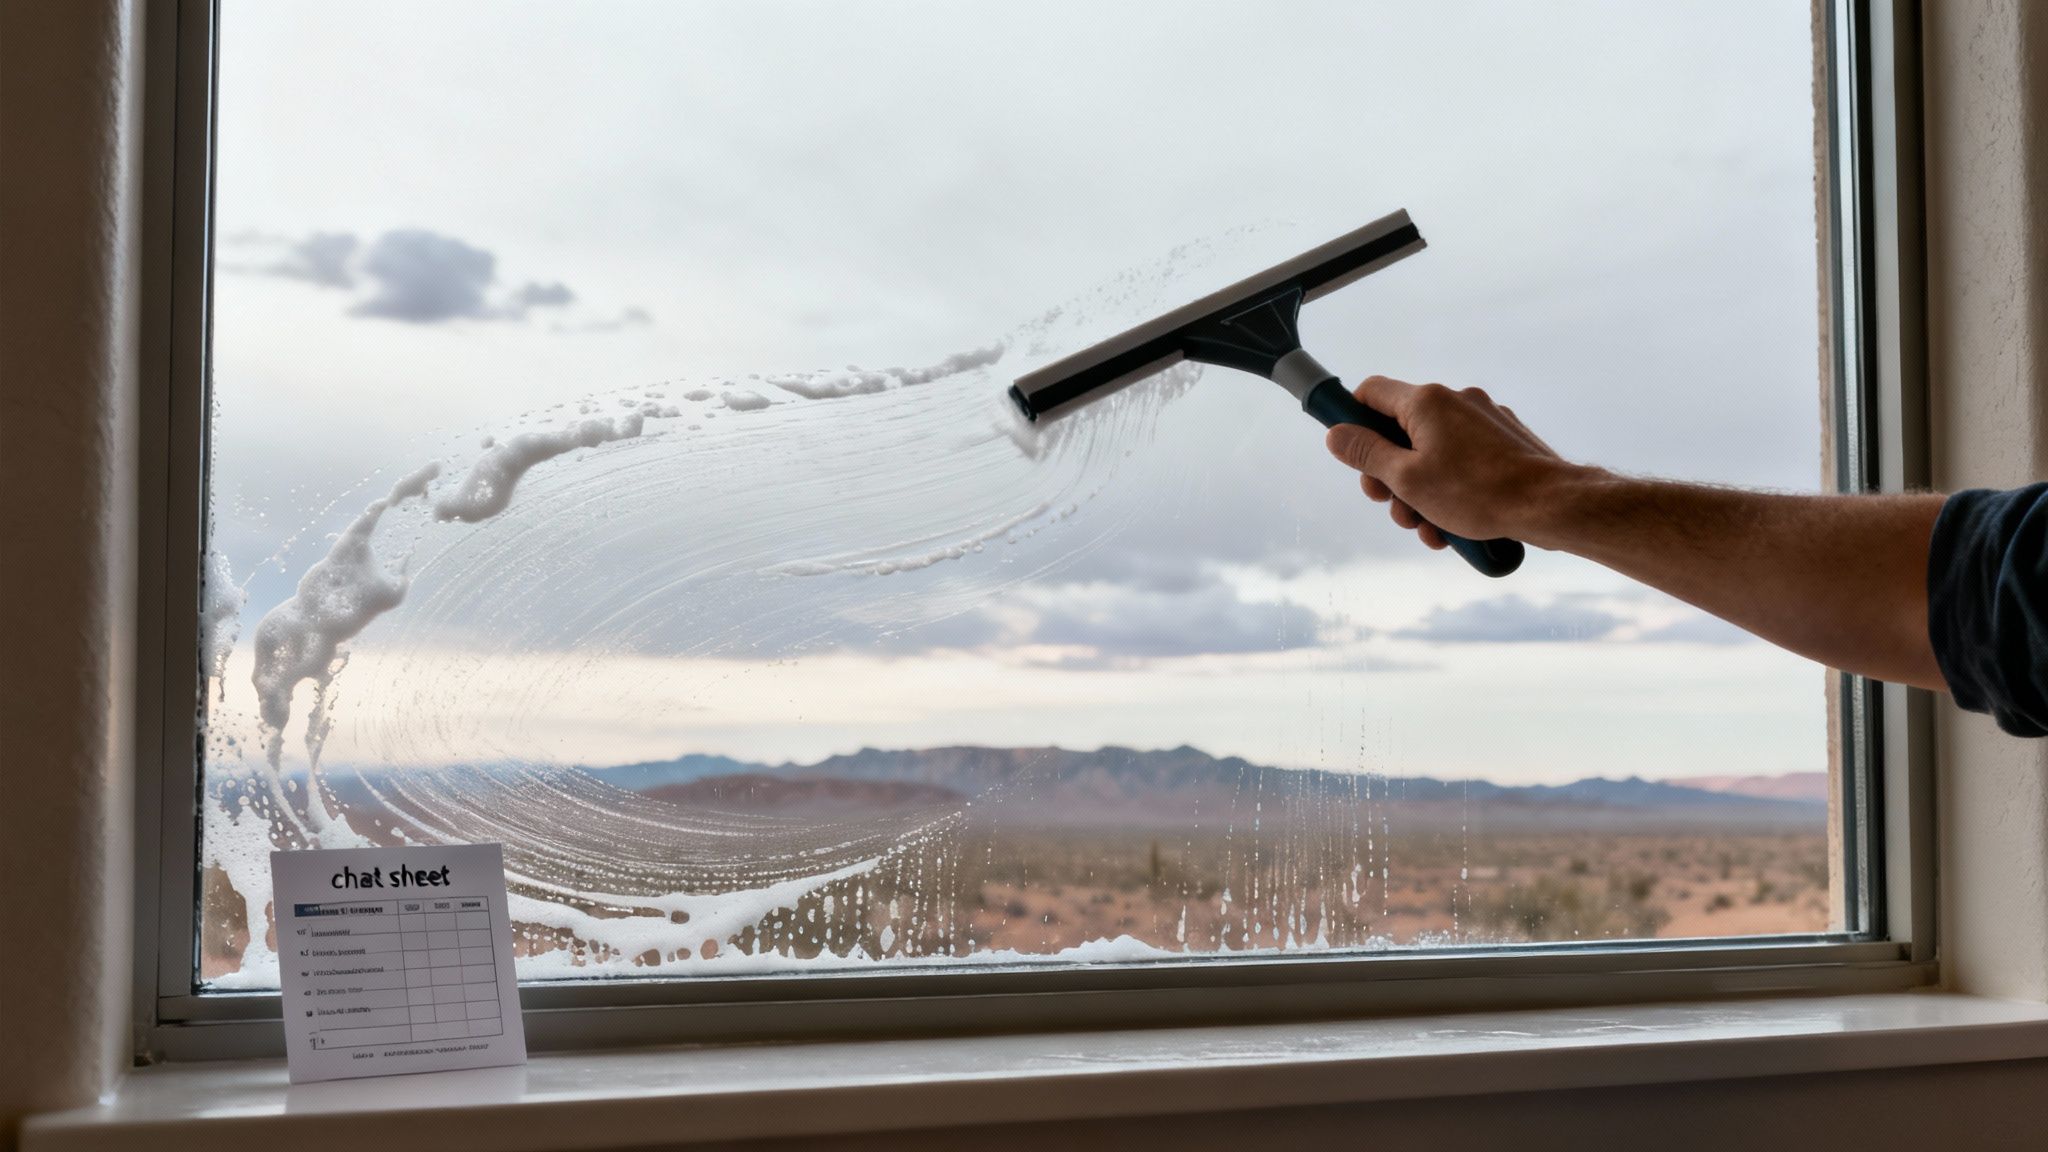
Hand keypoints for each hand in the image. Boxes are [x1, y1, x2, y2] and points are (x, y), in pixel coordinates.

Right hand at [1323, 376, 1577, 548]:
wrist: (1550, 505)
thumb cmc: (1477, 493)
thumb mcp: (1407, 480)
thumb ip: (1367, 454)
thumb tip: (1336, 434)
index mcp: (1426, 402)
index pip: (1370, 393)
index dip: (1352, 421)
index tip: (1353, 455)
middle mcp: (1455, 401)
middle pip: (1401, 430)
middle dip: (1390, 474)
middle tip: (1392, 506)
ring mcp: (1483, 420)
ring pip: (1433, 452)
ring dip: (1420, 491)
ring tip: (1427, 528)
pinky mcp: (1504, 441)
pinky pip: (1462, 460)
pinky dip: (1450, 489)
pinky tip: (1453, 526)